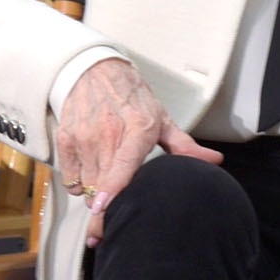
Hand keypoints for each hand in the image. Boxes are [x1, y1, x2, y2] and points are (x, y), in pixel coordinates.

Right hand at [52, 57, 221, 238]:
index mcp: (137, 130)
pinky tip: (92, 169)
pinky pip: (70, 179)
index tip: (104, 208)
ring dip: (96, 194)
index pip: (123, 164)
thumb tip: (214, 161)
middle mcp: (108, 133)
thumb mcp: (162, 119)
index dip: (112, 189)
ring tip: (108, 180)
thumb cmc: (132, 98)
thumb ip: (185, 146)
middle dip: (108, 206)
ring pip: (85, 187)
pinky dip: (80, 182)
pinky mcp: (65, 139)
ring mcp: (83, 136)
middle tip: (120, 207)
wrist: (96, 71)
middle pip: (101, 186)